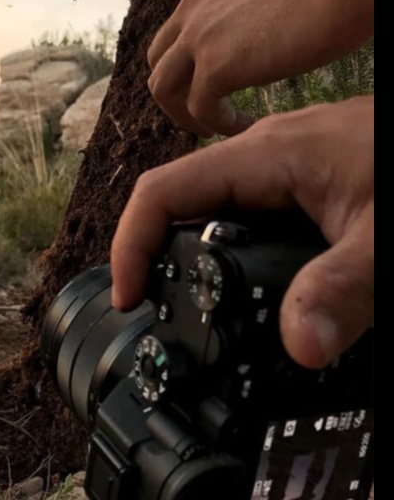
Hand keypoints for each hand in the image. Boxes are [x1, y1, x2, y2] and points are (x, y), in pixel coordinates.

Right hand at [110, 98, 373, 369]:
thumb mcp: (387, 242)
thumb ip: (344, 290)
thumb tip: (300, 347)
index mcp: (270, 154)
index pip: (163, 190)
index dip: (131, 246)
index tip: (132, 303)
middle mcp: (272, 152)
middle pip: (187, 203)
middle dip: (165, 260)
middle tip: (163, 326)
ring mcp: (297, 165)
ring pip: (226, 211)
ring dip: (208, 260)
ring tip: (203, 323)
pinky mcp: (321, 181)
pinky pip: (263, 216)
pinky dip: (250, 256)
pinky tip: (269, 297)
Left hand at [146, 0, 338, 136]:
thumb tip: (272, 12)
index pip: (179, 29)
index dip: (190, 61)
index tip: (216, 81)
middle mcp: (194, 8)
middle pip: (160, 60)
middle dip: (176, 91)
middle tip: (205, 111)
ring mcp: (200, 37)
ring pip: (164, 88)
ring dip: (184, 114)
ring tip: (214, 129)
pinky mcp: (216, 66)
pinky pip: (200, 109)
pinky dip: (218, 125)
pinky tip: (244, 127)